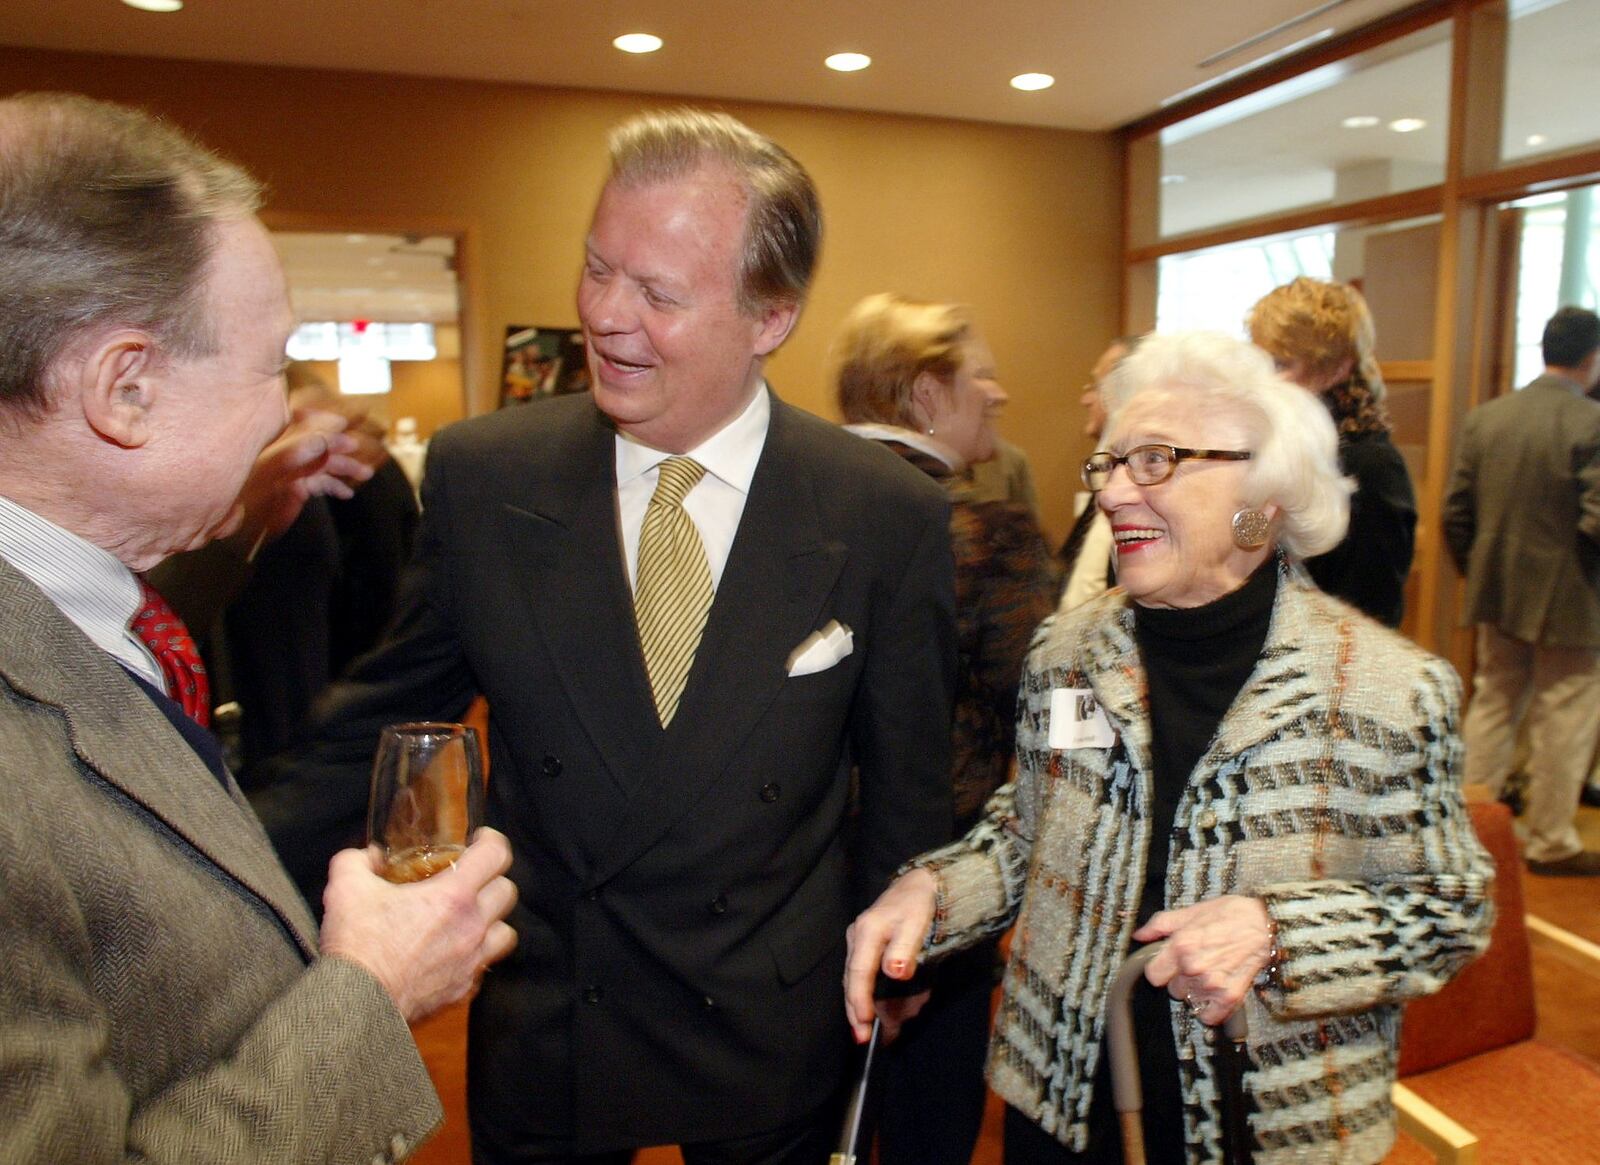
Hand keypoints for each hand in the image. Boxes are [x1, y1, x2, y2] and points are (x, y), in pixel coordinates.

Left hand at [223, 409, 374, 548]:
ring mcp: (285, 471)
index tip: (342, 422)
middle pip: (314, 442)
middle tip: (357, 447)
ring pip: (319, 464)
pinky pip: (315, 484)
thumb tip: (322, 441)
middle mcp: (280, 453)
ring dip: (342, 468)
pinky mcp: (290, 490)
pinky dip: (332, 487)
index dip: (320, 418)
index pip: (297, 420)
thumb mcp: (264, 472)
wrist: (220, 520)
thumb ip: (293, 455)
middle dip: (338, 445)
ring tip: (364, 473)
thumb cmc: (236, 492)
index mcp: (271, 441)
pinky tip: (346, 493)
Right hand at [320, 827, 517, 1022]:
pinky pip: (483, 967)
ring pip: (505, 932)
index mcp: (452, 896)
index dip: (491, 841)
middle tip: (470, 880)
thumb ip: (357, 861)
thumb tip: (368, 857)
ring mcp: (471, 961)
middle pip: (507, 891)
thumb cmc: (357, 947)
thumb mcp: (345, 888)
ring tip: (469, 918)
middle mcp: (471, 927)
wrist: (356, 1005)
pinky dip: (475, 957)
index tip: (480, 841)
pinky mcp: (463, 990)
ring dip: (491, 920)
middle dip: (491, 879)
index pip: (496, 855)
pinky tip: (452, 953)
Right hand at [843, 867, 937, 1041]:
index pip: (858, 972)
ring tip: (889, 1029)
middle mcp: (857, 938)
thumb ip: (905, 948)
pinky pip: (868, 977)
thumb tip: (894, 973)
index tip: (863, 1024)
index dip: (859, 1000)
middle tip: (865, 1039)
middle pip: (852, 982)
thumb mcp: (917, 922)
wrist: (921, 885)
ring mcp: (859, 943)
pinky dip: (877, 996)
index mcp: (867, 932)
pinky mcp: (867, 948)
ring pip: (860, 982)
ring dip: (872, 1006)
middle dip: (858, 1012)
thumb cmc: (920, 903)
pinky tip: (890, 1011)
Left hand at [1133, 895, 1272, 1025]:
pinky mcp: (1230, 997)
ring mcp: (1212, 984)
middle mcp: (1193, 967)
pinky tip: (1215, 994)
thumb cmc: (1231, 915)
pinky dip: (1210, 1010)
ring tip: (1210, 974)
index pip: (1153, 975)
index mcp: (1181, 946)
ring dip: (1196, 992)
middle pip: (1172, 989)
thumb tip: (1140, 935)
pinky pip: (1208, 1017)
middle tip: (1195, 965)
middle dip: (1180, 979)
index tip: (1168, 965)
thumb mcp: (1192, 912)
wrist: (1266, 924)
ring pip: (1189, 1000)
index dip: (1160, 969)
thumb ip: (1161, 924)